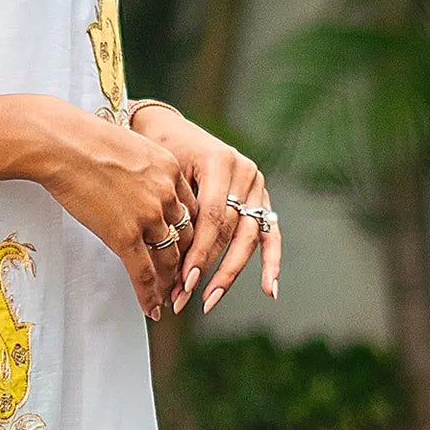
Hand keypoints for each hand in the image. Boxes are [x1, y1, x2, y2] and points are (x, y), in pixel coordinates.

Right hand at [0, 95, 203, 316]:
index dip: (190, 233)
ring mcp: (147, 216)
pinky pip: (143, 273)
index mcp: (171, 168)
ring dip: (169, 282)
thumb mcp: (129, 146)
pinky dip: (150, 295)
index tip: (186, 247)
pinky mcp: (124, 235)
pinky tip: (152, 310)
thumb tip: (134, 180)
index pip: (191, 209)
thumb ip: (142, 168)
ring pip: (168, 258)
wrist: (62, 143)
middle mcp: (166, 193)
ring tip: (169, 298)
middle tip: (183, 280)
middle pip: (185, 237)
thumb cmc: (84, 138)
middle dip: (185, 261)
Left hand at [126, 102, 279, 314]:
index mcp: (220, 161)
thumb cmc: (159, 151)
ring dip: (230, 273)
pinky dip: (270, 261)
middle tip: (187, 296)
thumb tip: (170, 262)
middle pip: (232, 231)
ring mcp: (257, 185)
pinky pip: (269, 234)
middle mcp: (244, 172)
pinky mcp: (261, 198)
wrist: (169, 130)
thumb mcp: (164, 173)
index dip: (200, 251)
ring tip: (211, 300)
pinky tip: (269, 288)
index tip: (183, 280)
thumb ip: (177, 209)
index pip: (214, 217)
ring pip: (249, 237)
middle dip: (209, 268)